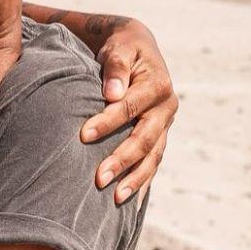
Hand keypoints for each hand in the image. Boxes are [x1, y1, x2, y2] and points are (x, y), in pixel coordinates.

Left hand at [81, 19, 177, 203]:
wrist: (139, 48)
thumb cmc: (123, 48)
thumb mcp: (119, 48)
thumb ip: (116, 68)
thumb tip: (112, 94)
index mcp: (159, 85)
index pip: (131, 108)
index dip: (108, 122)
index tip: (83, 136)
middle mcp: (167, 107)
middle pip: (145, 139)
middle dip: (122, 160)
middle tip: (98, 179)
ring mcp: (166, 124)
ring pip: (153, 156)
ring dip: (135, 178)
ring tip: (115, 198)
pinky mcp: (160, 136)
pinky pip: (153, 162)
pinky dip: (143, 180)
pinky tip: (131, 201)